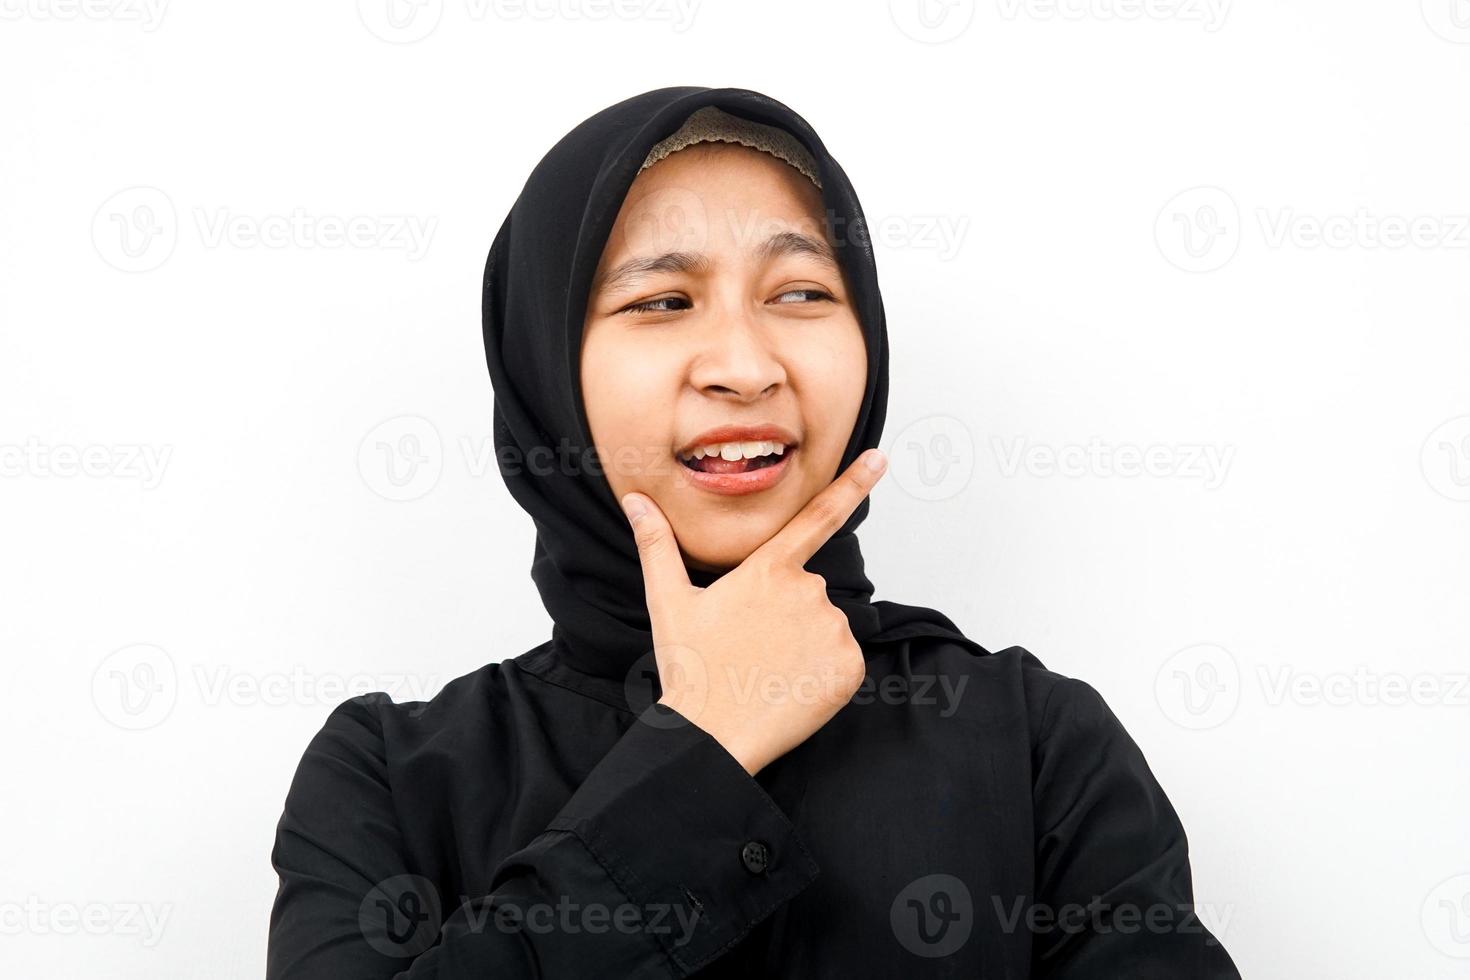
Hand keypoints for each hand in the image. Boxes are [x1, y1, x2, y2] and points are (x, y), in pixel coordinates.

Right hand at [621, 448, 888, 775]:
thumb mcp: (668, 601)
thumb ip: (656, 544)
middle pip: (807, 590)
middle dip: (785, 612)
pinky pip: (842, 661)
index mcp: (768, 570)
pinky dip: (822, 673)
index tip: (881, 458)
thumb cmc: (690, 668)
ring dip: (803, 643)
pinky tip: (790, 688)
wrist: (713, 735)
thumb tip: (634, 500)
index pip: (818, 517)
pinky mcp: (849, 667)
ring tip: (766, 671)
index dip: (853, 484)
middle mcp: (808, 592)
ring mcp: (832, 630)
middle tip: (749, 647)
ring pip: (824, 626)